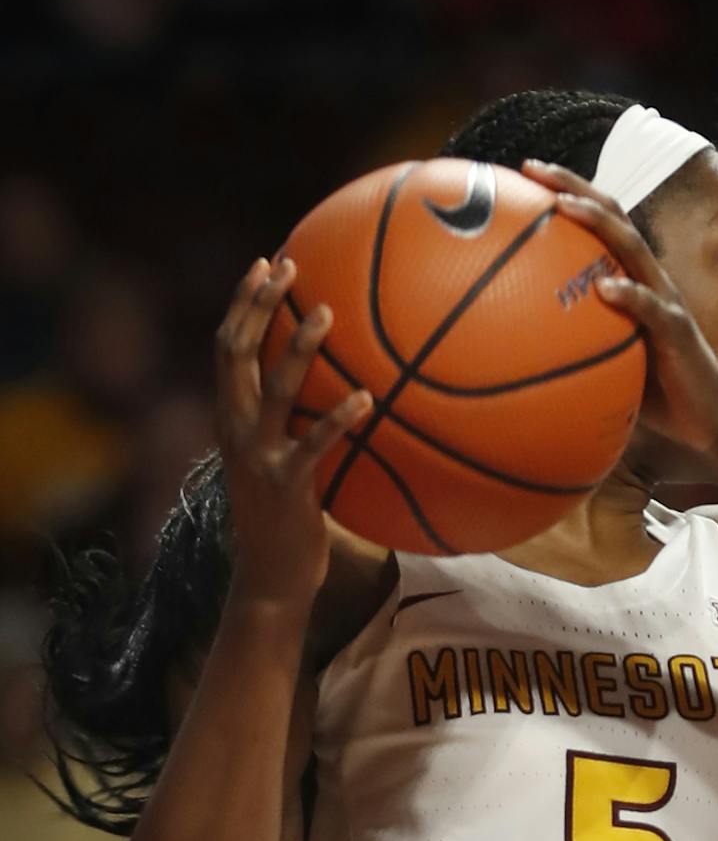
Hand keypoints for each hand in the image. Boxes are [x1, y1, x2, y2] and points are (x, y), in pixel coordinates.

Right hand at [214, 257, 370, 604]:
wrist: (270, 577)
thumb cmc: (287, 517)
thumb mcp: (284, 460)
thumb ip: (295, 422)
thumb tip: (341, 384)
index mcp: (231, 418)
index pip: (228, 347)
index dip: (243, 304)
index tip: (267, 262)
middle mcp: (235, 429)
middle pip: (236, 352)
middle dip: (258, 305)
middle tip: (287, 265)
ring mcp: (258, 456)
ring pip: (273, 389)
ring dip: (299, 347)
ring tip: (328, 313)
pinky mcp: (286, 484)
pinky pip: (313, 444)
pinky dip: (336, 417)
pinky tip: (366, 397)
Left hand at [524, 160, 717, 456]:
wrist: (712, 422)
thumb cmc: (657, 395)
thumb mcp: (610, 360)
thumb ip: (577, 342)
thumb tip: (516, 348)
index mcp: (634, 281)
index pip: (602, 223)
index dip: (568, 192)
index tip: (525, 174)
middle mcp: (651, 280)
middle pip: (613, 216)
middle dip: (573, 186)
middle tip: (532, 167)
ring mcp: (667, 302)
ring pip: (632, 249)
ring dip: (597, 222)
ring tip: (563, 206)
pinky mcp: (678, 333)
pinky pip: (653, 309)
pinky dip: (630, 295)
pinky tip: (604, 288)